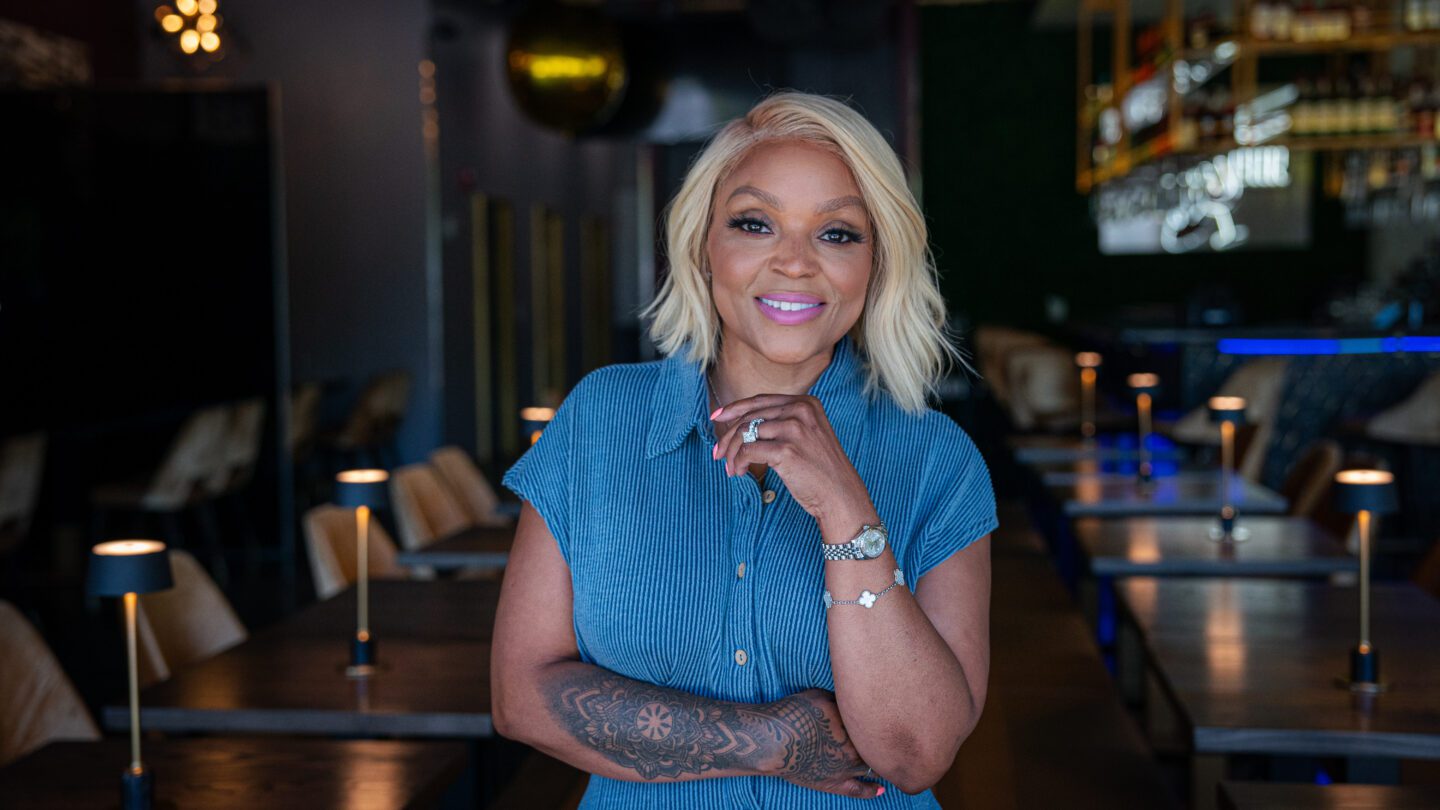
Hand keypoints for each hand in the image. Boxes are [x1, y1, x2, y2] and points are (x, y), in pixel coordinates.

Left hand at [711, 394, 873, 528]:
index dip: (735, 408)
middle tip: (717, 452)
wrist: (840, 494)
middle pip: (750, 416)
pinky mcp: (786, 450)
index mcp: (806, 403)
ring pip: (745, 432)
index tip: (717, 417)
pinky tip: (739, 473)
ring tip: (730, 467)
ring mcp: (794, 429)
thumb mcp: (807, 435)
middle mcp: (800, 411)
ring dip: (731, 452)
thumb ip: (782, 423)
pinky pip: (748, 452)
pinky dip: (738, 463)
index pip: (761, 400)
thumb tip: (741, 424)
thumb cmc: (820, 470)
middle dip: (728, 435)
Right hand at [762, 688, 882, 799]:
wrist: (776, 741)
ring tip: (887, 762)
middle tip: (888, 739)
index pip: (875, 722)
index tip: (880, 717)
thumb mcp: (820, 696)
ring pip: (873, 767)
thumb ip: (840, 702)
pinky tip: (881, 790)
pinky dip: (871, 790)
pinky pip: (859, 790)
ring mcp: (847, 767)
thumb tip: (851, 704)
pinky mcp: (835, 783)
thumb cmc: (794, 713)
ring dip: (881, 764)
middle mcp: (857, 747)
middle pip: (879, 746)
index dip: (878, 719)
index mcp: (855, 724)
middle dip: (883, 742)